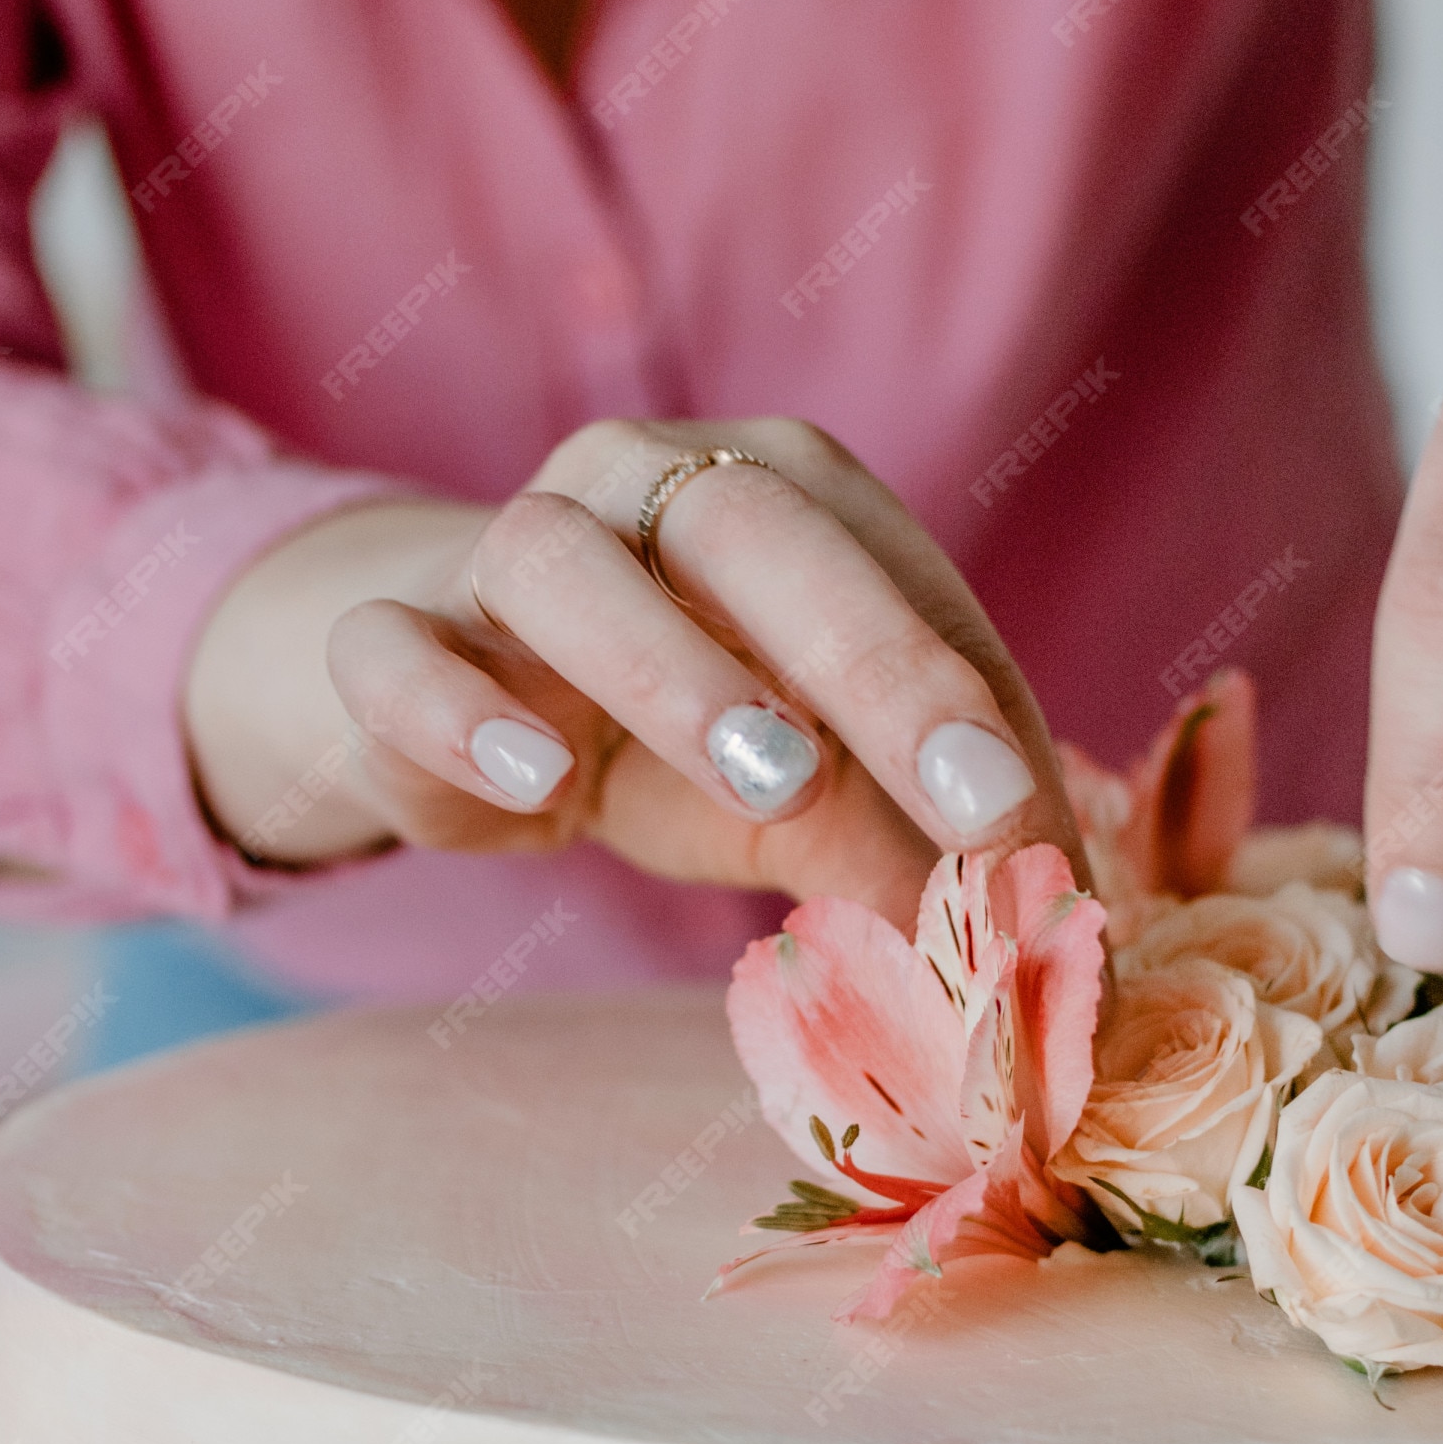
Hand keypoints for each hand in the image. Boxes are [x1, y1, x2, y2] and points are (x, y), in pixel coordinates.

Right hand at [186, 416, 1084, 927]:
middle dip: (859, 657)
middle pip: (744, 527)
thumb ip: (924, 849)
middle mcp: (640, 488)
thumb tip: (1053, 956)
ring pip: (557, 561)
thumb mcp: (826, 796)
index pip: (885, 570)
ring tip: (770, 780)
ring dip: (670, 667)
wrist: (459, 706)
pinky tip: (534, 783)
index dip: (955, 693)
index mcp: (776, 496)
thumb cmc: (684, 737)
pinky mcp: (389, 641)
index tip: (1018, 822)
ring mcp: (499, 552)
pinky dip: (454, 708)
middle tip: (945, 797)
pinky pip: (391, 651)